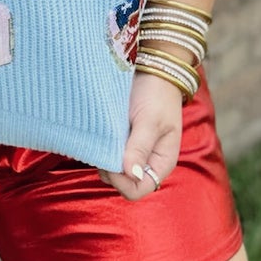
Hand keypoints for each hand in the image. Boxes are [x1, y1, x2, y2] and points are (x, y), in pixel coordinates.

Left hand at [100, 72, 182, 200]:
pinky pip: (107, 155)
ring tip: (102, 137)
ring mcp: (133, 153)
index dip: (121, 181)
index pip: (138, 190)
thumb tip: (130, 174)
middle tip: (104, 145)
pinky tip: (99, 135)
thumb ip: (139, 148)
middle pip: (122, 183)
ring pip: (112, 170)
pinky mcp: (121, 142)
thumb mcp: (150, 121)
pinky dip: (100, 149)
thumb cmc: (156, 95)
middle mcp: (147, 162)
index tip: (109, 162)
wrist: (153, 70)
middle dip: (110, 170)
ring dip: (103, 159)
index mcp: (161, 163)